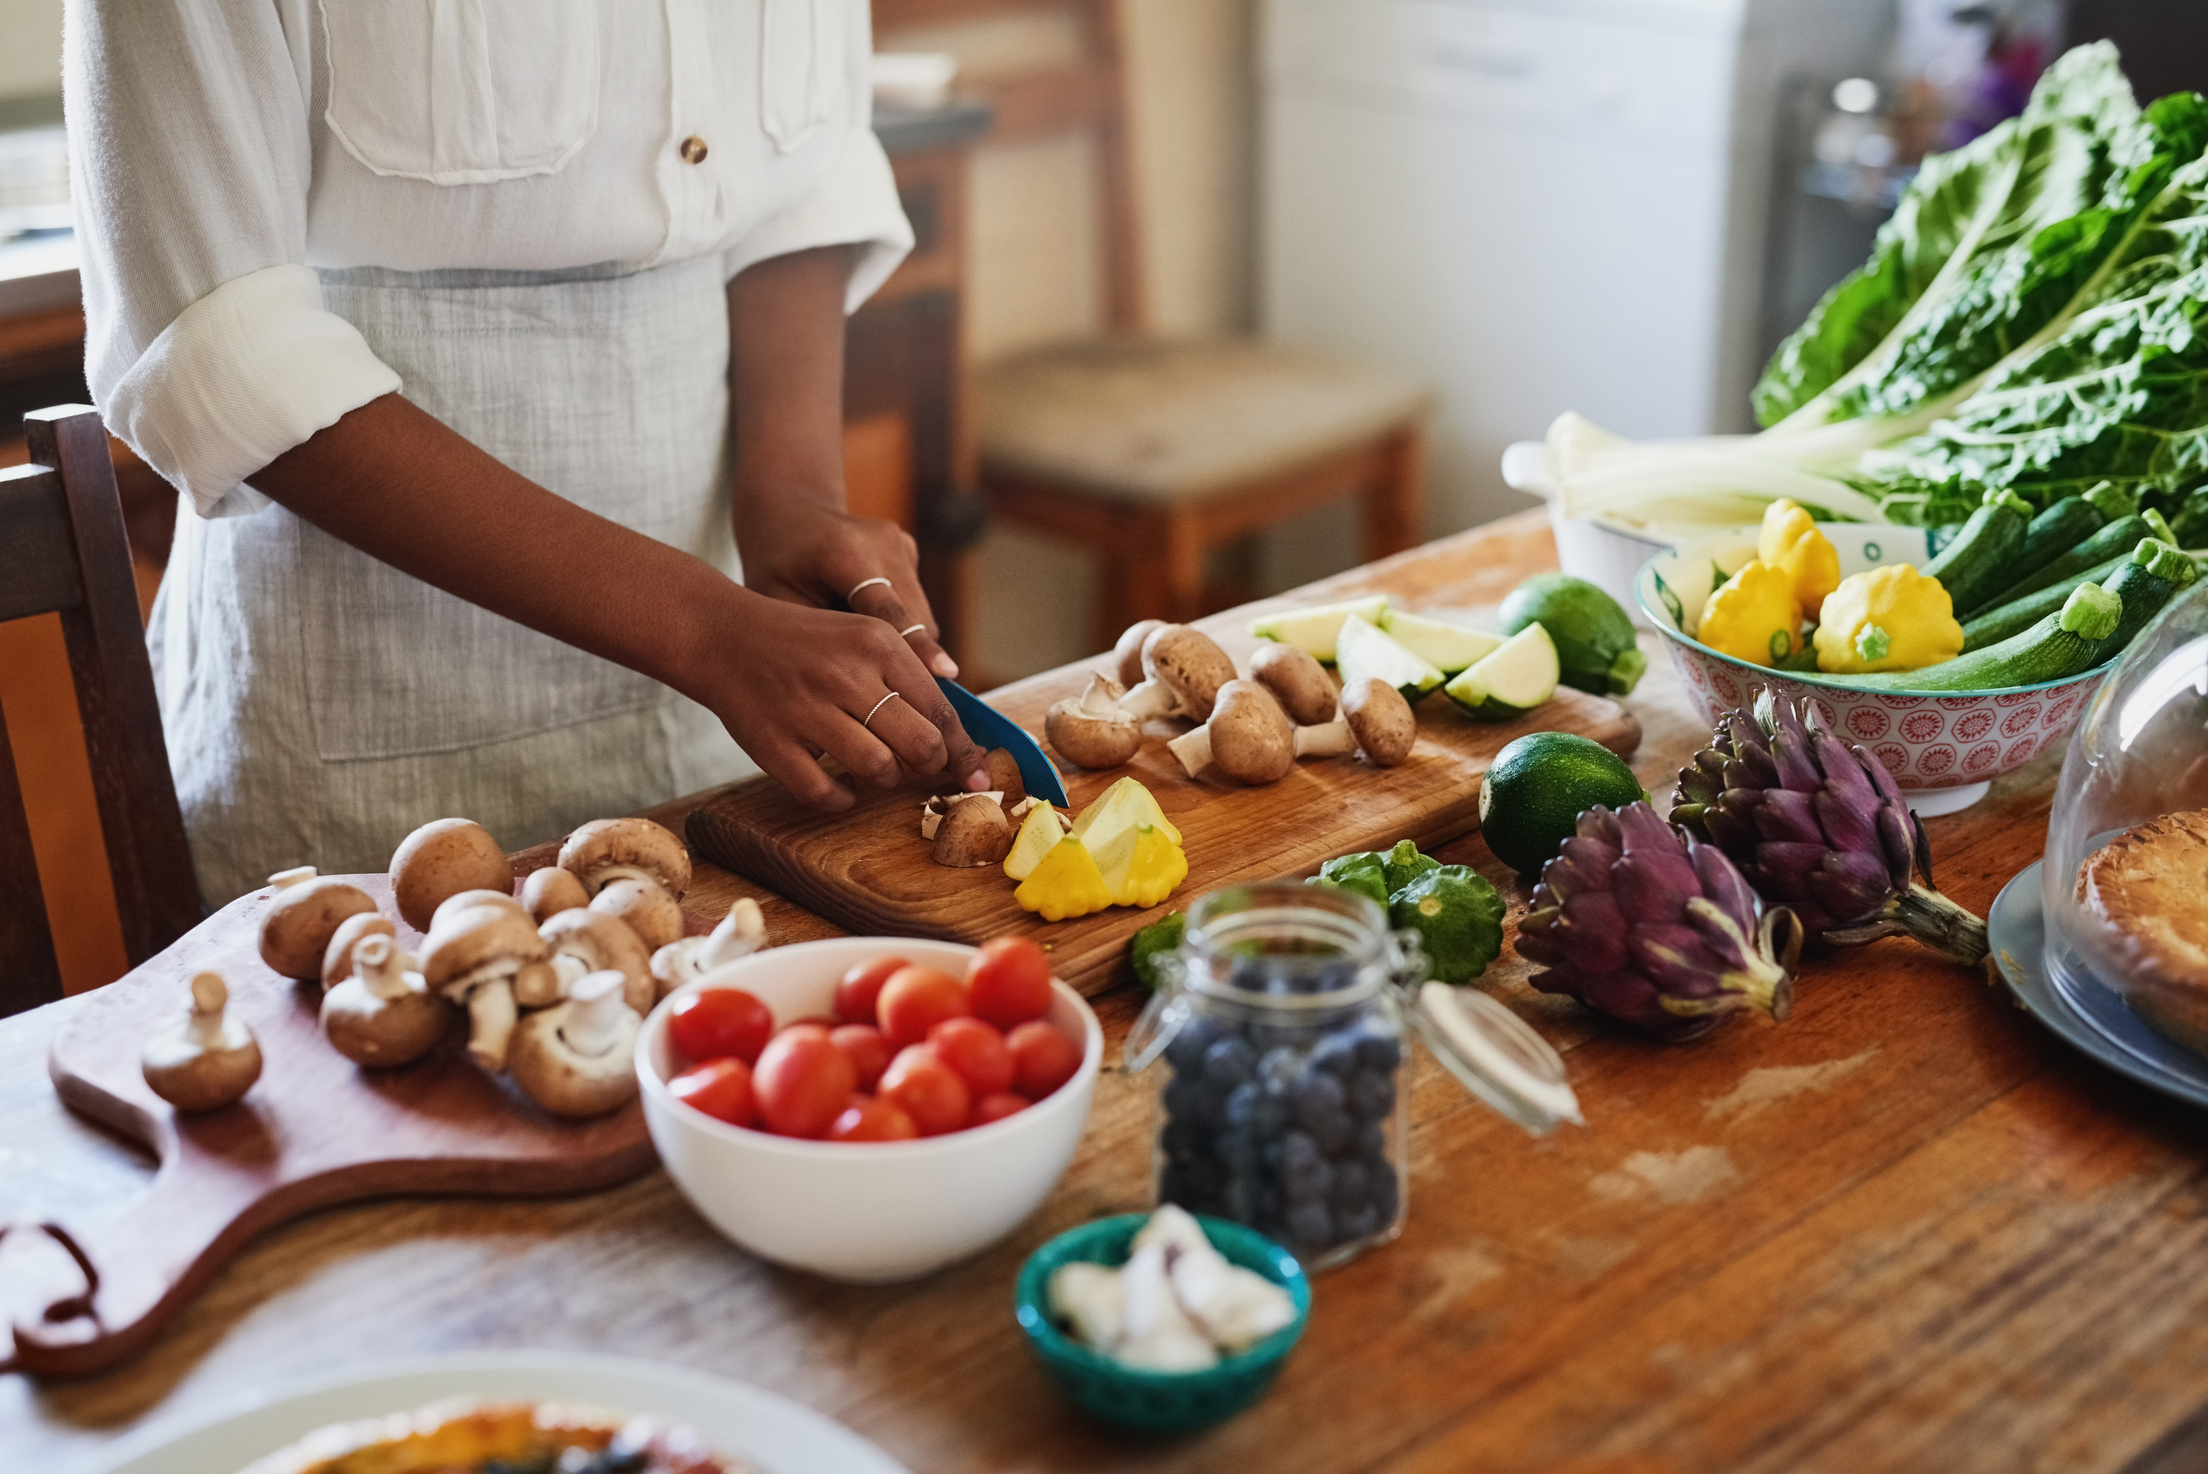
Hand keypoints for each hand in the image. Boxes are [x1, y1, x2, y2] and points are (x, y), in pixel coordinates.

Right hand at [694, 589, 990, 810]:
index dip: (965, 751)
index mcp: (877, 644)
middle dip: (928, 765)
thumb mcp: (861, 637)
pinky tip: (839, 786)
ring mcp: (807, 710)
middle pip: (921, 745)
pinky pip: (826, 794)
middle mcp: (845, 674)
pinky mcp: (773, 744)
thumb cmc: (805, 644)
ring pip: (879, 770)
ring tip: (870, 763)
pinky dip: (841, 800)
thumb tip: (956, 731)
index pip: (941, 710)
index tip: (979, 776)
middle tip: (918, 765)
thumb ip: (908, 676)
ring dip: (883, 778)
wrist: (723, 636)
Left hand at [737, 498, 960, 681]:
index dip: (916, 646)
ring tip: (879, 674)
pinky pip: (918, 605)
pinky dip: (905, 629)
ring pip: (923, 616)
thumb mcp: (782, 608)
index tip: (945, 674)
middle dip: (914, 662)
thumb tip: (869, 694)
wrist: (789, 514)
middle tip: (905, 709)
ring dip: (909, 649)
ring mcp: (901, 543)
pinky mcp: (910, 550)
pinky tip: (875, 639)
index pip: (889, 609)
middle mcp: (883, 542)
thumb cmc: (776, 569)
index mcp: (845, 553)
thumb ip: (824, 644)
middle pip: (916, 618)